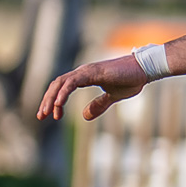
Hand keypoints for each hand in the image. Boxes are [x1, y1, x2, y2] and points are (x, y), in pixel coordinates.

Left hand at [37, 54, 152, 121]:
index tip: (52, 116)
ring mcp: (86, 71)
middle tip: (41, 116)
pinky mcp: (91, 72)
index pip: (62, 88)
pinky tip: (58, 104)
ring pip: (60, 84)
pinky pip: (71, 83)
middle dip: (47, 101)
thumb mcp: (113, 97)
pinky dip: (63, 93)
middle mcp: (82, 72)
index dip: (54, 101)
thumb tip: (84, 116)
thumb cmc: (131, 80)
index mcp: (85, 77)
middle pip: (56, 85)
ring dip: (51, 99)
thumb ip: (99, 105)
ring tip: (47, 113)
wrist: (144, 69)